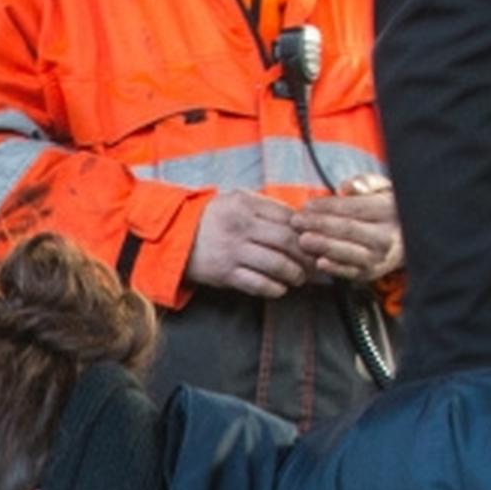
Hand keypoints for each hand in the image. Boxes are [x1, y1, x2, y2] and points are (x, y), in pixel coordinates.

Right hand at [185, 190, 306, 298]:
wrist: (174, 238)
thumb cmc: (213, 219)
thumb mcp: (236, 201)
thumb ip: (266, 207)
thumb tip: (301, 219)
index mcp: (245, 204)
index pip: (288, 216)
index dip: (307, 230)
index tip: (316, 239)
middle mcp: (240, 226)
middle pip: (287, 240)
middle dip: (306, 254)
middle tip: (315, 263)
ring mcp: (232, 251)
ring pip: (276, 264)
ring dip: (294, 274)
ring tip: (299, 278)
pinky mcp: (225, 273)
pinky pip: (258, 284)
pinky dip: (274, 288)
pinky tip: (280, 288)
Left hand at [289, 181, 401, 283]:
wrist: (407, 241)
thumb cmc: (387, 210)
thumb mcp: (384, 189)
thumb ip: (366, 182)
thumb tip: (345, 187)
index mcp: (388, 212)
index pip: (353, 208)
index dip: (327, 206)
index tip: (307, 205)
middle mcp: (385, 236)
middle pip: (347, 229)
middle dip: (319, 225)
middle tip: (296, 221)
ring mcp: (379, 258)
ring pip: (346, 251)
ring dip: (322, 246)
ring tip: (302, 239)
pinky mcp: (370, 274)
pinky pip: (349, 272)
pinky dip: (333, 268)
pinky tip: (318, 261)